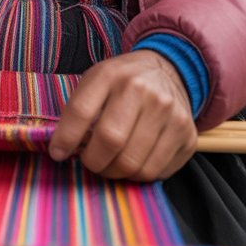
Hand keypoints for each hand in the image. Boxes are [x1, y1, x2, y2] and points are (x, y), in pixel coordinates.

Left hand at [49, 50, 196, 180]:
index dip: (65, 139)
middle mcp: (143, 90)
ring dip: (116, 172)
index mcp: (112, 74)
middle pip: (110, 142)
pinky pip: (156, 172)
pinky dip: (140, 175)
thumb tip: (61, 151)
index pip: (82, 111)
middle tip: (91, 161)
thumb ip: (78, 110)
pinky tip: (136, 159)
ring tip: (112, 162)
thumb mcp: (96, 80)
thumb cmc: (123, 82)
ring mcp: (169, 112)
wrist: (168, 71)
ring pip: (134, 165)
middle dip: (93, 162)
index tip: (58, 153)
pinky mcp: (187, 134)